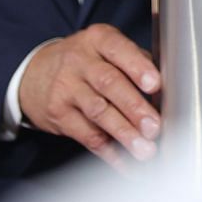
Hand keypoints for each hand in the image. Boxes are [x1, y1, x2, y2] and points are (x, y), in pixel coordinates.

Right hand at [17, 24, 160, 167]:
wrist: (34, 74)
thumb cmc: (85, 61)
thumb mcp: (104, 48)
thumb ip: (135, 62)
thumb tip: (167, 90)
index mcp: (98, 39)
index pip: (119, 49)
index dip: (138, 67)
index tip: (155, 85)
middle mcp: (79, 62)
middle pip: (109, 84)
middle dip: (134, 107)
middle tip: (154, 127)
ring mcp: (66, 88)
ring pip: (98, 112)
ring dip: (124, 133)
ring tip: (144, 149)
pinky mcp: (58, 115)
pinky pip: (87, 135)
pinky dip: (109, 152)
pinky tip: (126, 162)